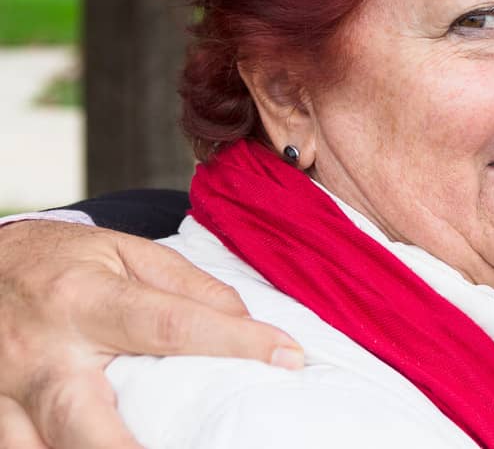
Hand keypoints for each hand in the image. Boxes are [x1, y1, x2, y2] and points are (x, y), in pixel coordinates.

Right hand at [0, 220, 302, 448]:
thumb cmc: (66, 262)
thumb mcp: (128, 253)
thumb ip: (188, 286)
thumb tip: (246, 323)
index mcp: (86, 299)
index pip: (170, 324)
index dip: (234, 342)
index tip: (287, 356)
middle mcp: (44, 352)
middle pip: (82, 418)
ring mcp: (10, 391)